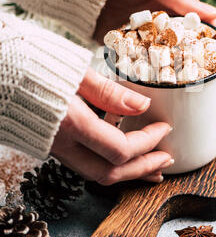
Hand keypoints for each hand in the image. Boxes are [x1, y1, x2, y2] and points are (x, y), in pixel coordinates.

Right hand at [51, 67, 173, 184]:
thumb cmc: (29, 61)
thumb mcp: (74, 70)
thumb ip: (109, 91)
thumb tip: (142, 103)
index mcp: (70, 122)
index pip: (120, 149)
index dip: (148, 142)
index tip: (163, 127)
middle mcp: (61, 143)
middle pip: (109, 174)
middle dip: (142, 169)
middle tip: (166, 161)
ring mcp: (53, 147)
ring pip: (96, 175)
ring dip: (127, 173)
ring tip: (150, 167)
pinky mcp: (49, 144)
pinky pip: (84, 164)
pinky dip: (109, 164)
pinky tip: (121, 155)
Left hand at [95, 0, 215, 108]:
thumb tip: (213, 12)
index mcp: (172, 9)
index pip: (204, 32)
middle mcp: (162, 28)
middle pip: (192, 57)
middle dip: (213, 79)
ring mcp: (144, 42)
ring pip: (172, 70)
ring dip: (189, 89)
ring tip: (206, 108)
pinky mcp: (124, 51)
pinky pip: (144, 72)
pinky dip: (157, 87)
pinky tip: (170, 103)